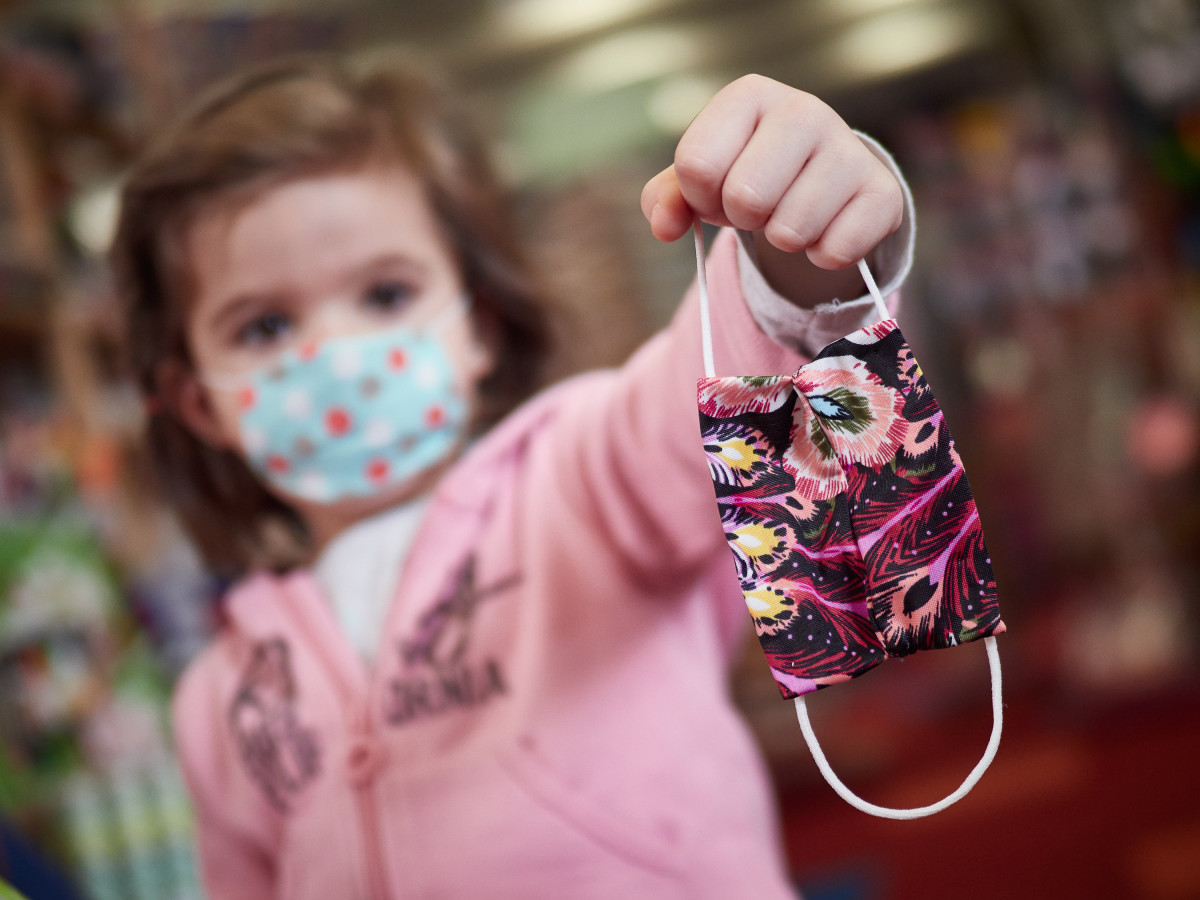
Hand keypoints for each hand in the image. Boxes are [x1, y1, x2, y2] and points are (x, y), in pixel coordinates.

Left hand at [640, 75, 902, 271]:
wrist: (821, 178)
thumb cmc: (747, 172)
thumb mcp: (700, 180)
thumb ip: (665, 199)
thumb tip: (666, 226)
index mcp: (749, 97)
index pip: (697, 165)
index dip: (700, 197)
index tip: (716, 191)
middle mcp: (803, 110)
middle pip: (745, 199)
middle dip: (744, 219)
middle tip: (758, 206)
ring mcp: (848, 149)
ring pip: (790, 231)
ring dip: (782, 240)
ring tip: (791, 214)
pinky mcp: (882, 193)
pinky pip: (835, 251)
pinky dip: (821, 256)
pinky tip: (826, 229)